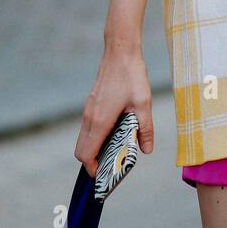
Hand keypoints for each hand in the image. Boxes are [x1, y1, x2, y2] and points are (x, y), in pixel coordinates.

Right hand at [74, 47, 153, 176]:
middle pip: (81, 150)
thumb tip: (145, 150)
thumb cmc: (132, 76)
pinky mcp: (91, 104)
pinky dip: (95, 137)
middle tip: (110, 167)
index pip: (86, 154)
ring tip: (114, 152)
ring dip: (93, 149)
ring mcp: (88, 110)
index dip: (92, 169)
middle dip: (92, 162)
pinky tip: (114, 133)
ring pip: (83, 138)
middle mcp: (89, 117)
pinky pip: (87, 128)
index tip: (103, 176)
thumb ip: (145, 129)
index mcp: (100, 121)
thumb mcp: (144, 104)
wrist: (120, 51)